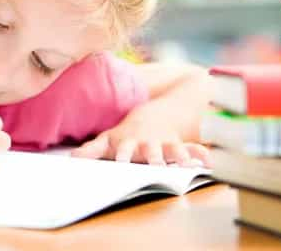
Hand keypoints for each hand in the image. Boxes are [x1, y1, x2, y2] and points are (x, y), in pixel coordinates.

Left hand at [71, 102, 209, 166]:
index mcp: (128, 142)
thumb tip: (71, 158)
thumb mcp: (108, 138)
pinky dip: (199, 154)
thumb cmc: (127, 131)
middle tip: (156, 166)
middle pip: (150, 152)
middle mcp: (146, 144)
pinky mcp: (177, 146)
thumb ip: (91, 150)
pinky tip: (209, 161)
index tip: (121, 161)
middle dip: (153, 158)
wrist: (155, 113)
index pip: (124, 149)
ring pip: (172, 151)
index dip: (123, 155)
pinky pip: (190, 150)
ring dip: (178, 156)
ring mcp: (163, 144)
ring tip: (185, 164)